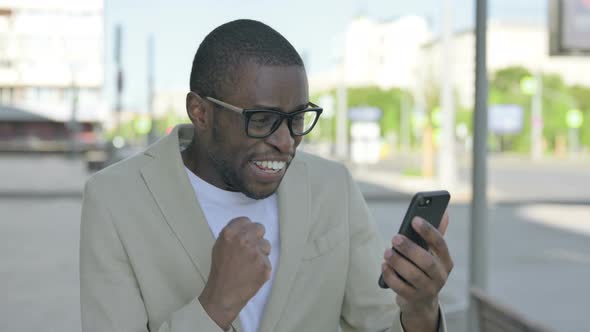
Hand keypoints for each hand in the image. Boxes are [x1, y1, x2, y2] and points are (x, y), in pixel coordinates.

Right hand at [199, 217, 271, 329]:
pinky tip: (252, 273)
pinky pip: (268, 261)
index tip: (245, 236)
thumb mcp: (219, 246)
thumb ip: (232, 234)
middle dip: (256, 237)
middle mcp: (244, 240)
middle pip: (260, 228)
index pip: (246, 221)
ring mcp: (256, 253)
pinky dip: (262, 267)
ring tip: (249, 264)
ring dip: (261, 252)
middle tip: (250, 249)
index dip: (246, 229)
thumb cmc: (220, 271)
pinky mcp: (265, 266)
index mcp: (230, 233)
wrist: (223, 294)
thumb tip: (246, 227)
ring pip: (266, 245)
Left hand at [381, 211, 452, 331]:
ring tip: (387, 252)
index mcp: (446, 261)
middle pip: (427, 262)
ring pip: (414, 276)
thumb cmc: (425, 270)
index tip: (414, 219)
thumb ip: (435, 236)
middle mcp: (440, 276)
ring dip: (398, 262)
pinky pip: (401, 288)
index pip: (440, 244)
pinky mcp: (414, 299)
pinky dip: (391, 276)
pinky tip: (384, 266)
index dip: (428, 231)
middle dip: (410, 249)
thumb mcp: (432, 255)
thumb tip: (444, 212)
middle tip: (395, 237)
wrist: (421, 302)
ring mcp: (428, 290)